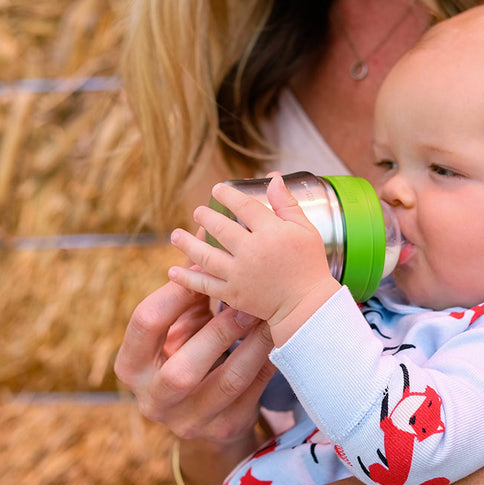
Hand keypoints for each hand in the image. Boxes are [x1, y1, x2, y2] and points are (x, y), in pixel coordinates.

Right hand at [113, 278, 274, 443]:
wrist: (207, 409)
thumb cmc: (190, 348)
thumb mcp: (182, 321)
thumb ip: (191, 284)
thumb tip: (206, 228)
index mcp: (131, 366)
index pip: (145, 323)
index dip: (176, 292)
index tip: (206, 267)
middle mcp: (153, 400)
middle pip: (183, 369)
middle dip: (219, 332)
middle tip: (247, 304)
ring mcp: (189, 421)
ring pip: (228, 383)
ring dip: (254, 346)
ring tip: (271, 319)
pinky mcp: (225, 429)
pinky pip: (254, 393)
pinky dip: (269, 363)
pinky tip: (281, 341)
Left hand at [168, 174, 339, 341]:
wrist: (308, 306)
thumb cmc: (310, 266)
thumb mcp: (305, 230)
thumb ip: (286, 204)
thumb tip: (273, 178)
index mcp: (271, 232)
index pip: (243, 205)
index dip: (227, 195)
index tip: (217, 190)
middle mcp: (251, 250)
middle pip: (219, 227)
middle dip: (205, 216)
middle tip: (198, 212)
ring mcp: (239, 273)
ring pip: (205, 254)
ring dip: (187, 243)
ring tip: (176, 235)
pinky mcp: (233, 294)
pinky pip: (205, 285)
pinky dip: (187, 278)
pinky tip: (173, 272)